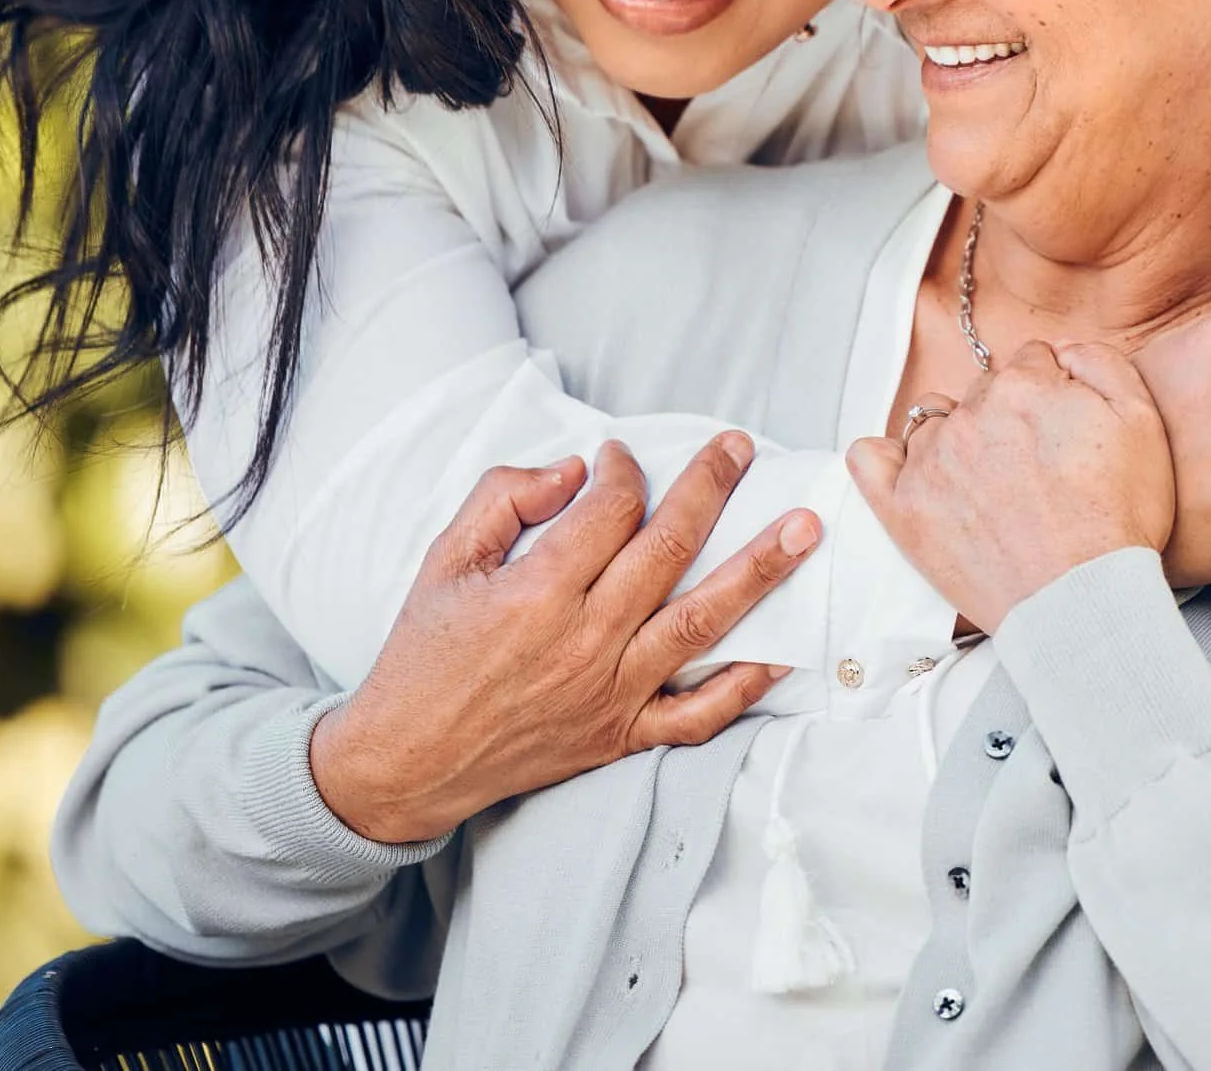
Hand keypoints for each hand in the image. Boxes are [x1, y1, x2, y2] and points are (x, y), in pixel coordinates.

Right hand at [309, 435, 818, 844]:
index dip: (623, 470)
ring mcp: (611, 693)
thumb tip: (573, 472)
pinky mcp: (621, 735)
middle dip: (711, 489)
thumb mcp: (442, 561)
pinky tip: (783, 650)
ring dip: (760, 570)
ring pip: (701, 621)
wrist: (405, 762)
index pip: (610, 511)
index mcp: (536, 594)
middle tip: (741, 448)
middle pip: (668, 549)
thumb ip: (504, 499)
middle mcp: (585, 642)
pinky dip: (744, 685)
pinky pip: (698, 714)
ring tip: (805, 529)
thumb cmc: (423, 657)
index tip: (620, 456)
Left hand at [847, 342, 1172, 634]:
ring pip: (934, 422)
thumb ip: (1101, 363)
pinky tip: (913, 473)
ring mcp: (931, 461)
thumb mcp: (1142, 422)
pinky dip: (885, 459)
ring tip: (990, 483)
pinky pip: (869, 459)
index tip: (1063, 431)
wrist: (1082, 601)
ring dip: (957, 438)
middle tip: (1037, 468)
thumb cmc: (1118, 521)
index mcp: (1025, 386)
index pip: (1031, 363)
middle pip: (984, 392)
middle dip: (1009, 416)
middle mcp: (970, 414)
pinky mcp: (903, 508)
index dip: (1053, 395)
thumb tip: (1062, 351)